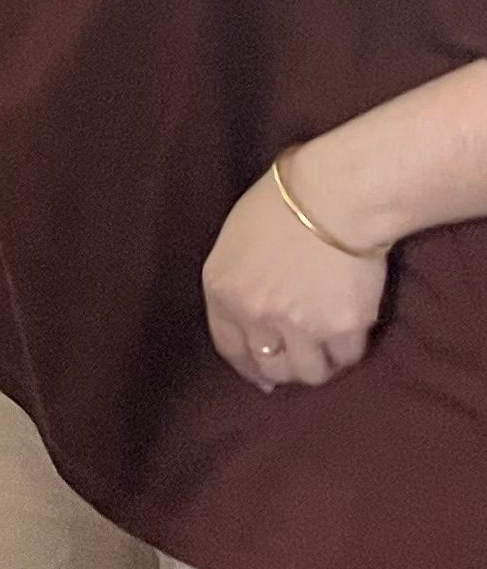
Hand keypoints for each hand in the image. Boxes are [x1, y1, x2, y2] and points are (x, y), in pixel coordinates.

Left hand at [205, 163, 388, 388]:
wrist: (332, 198)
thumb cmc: (279, 205)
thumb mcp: (235, 243)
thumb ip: (239, 285)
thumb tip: (255, 326)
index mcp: (222, 291)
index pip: (230, 347)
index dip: (248, 366)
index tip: (263, 376)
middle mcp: (256, 315)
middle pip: (272, 367)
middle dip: (286, 368)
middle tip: (301, 358)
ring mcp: (301, 326)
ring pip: (311, 373)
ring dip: (320, 364)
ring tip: (328, 346)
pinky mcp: (344, 328)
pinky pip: (347, 357)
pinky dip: (348, 350)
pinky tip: (350, 332)